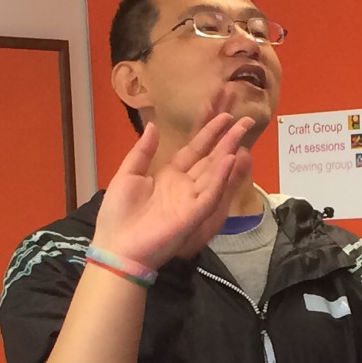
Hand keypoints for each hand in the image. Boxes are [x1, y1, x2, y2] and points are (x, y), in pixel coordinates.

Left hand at [92, 107, 252, 270]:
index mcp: (169, 176)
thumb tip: (153, 126)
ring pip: (215, 172)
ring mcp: (191, 200)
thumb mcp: (127, 175)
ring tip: (242, 132)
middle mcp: (185, 186)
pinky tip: (230, 159)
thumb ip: (142, 152)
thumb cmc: (118, 214)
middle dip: (227, 139)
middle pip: (210, 158)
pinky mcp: (193, 215)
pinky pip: (211, 193)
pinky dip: (221, 177)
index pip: (194, 150)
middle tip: (245, 120)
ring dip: (229, 152)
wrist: (116, 247)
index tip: (224, 116)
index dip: (208, 132)